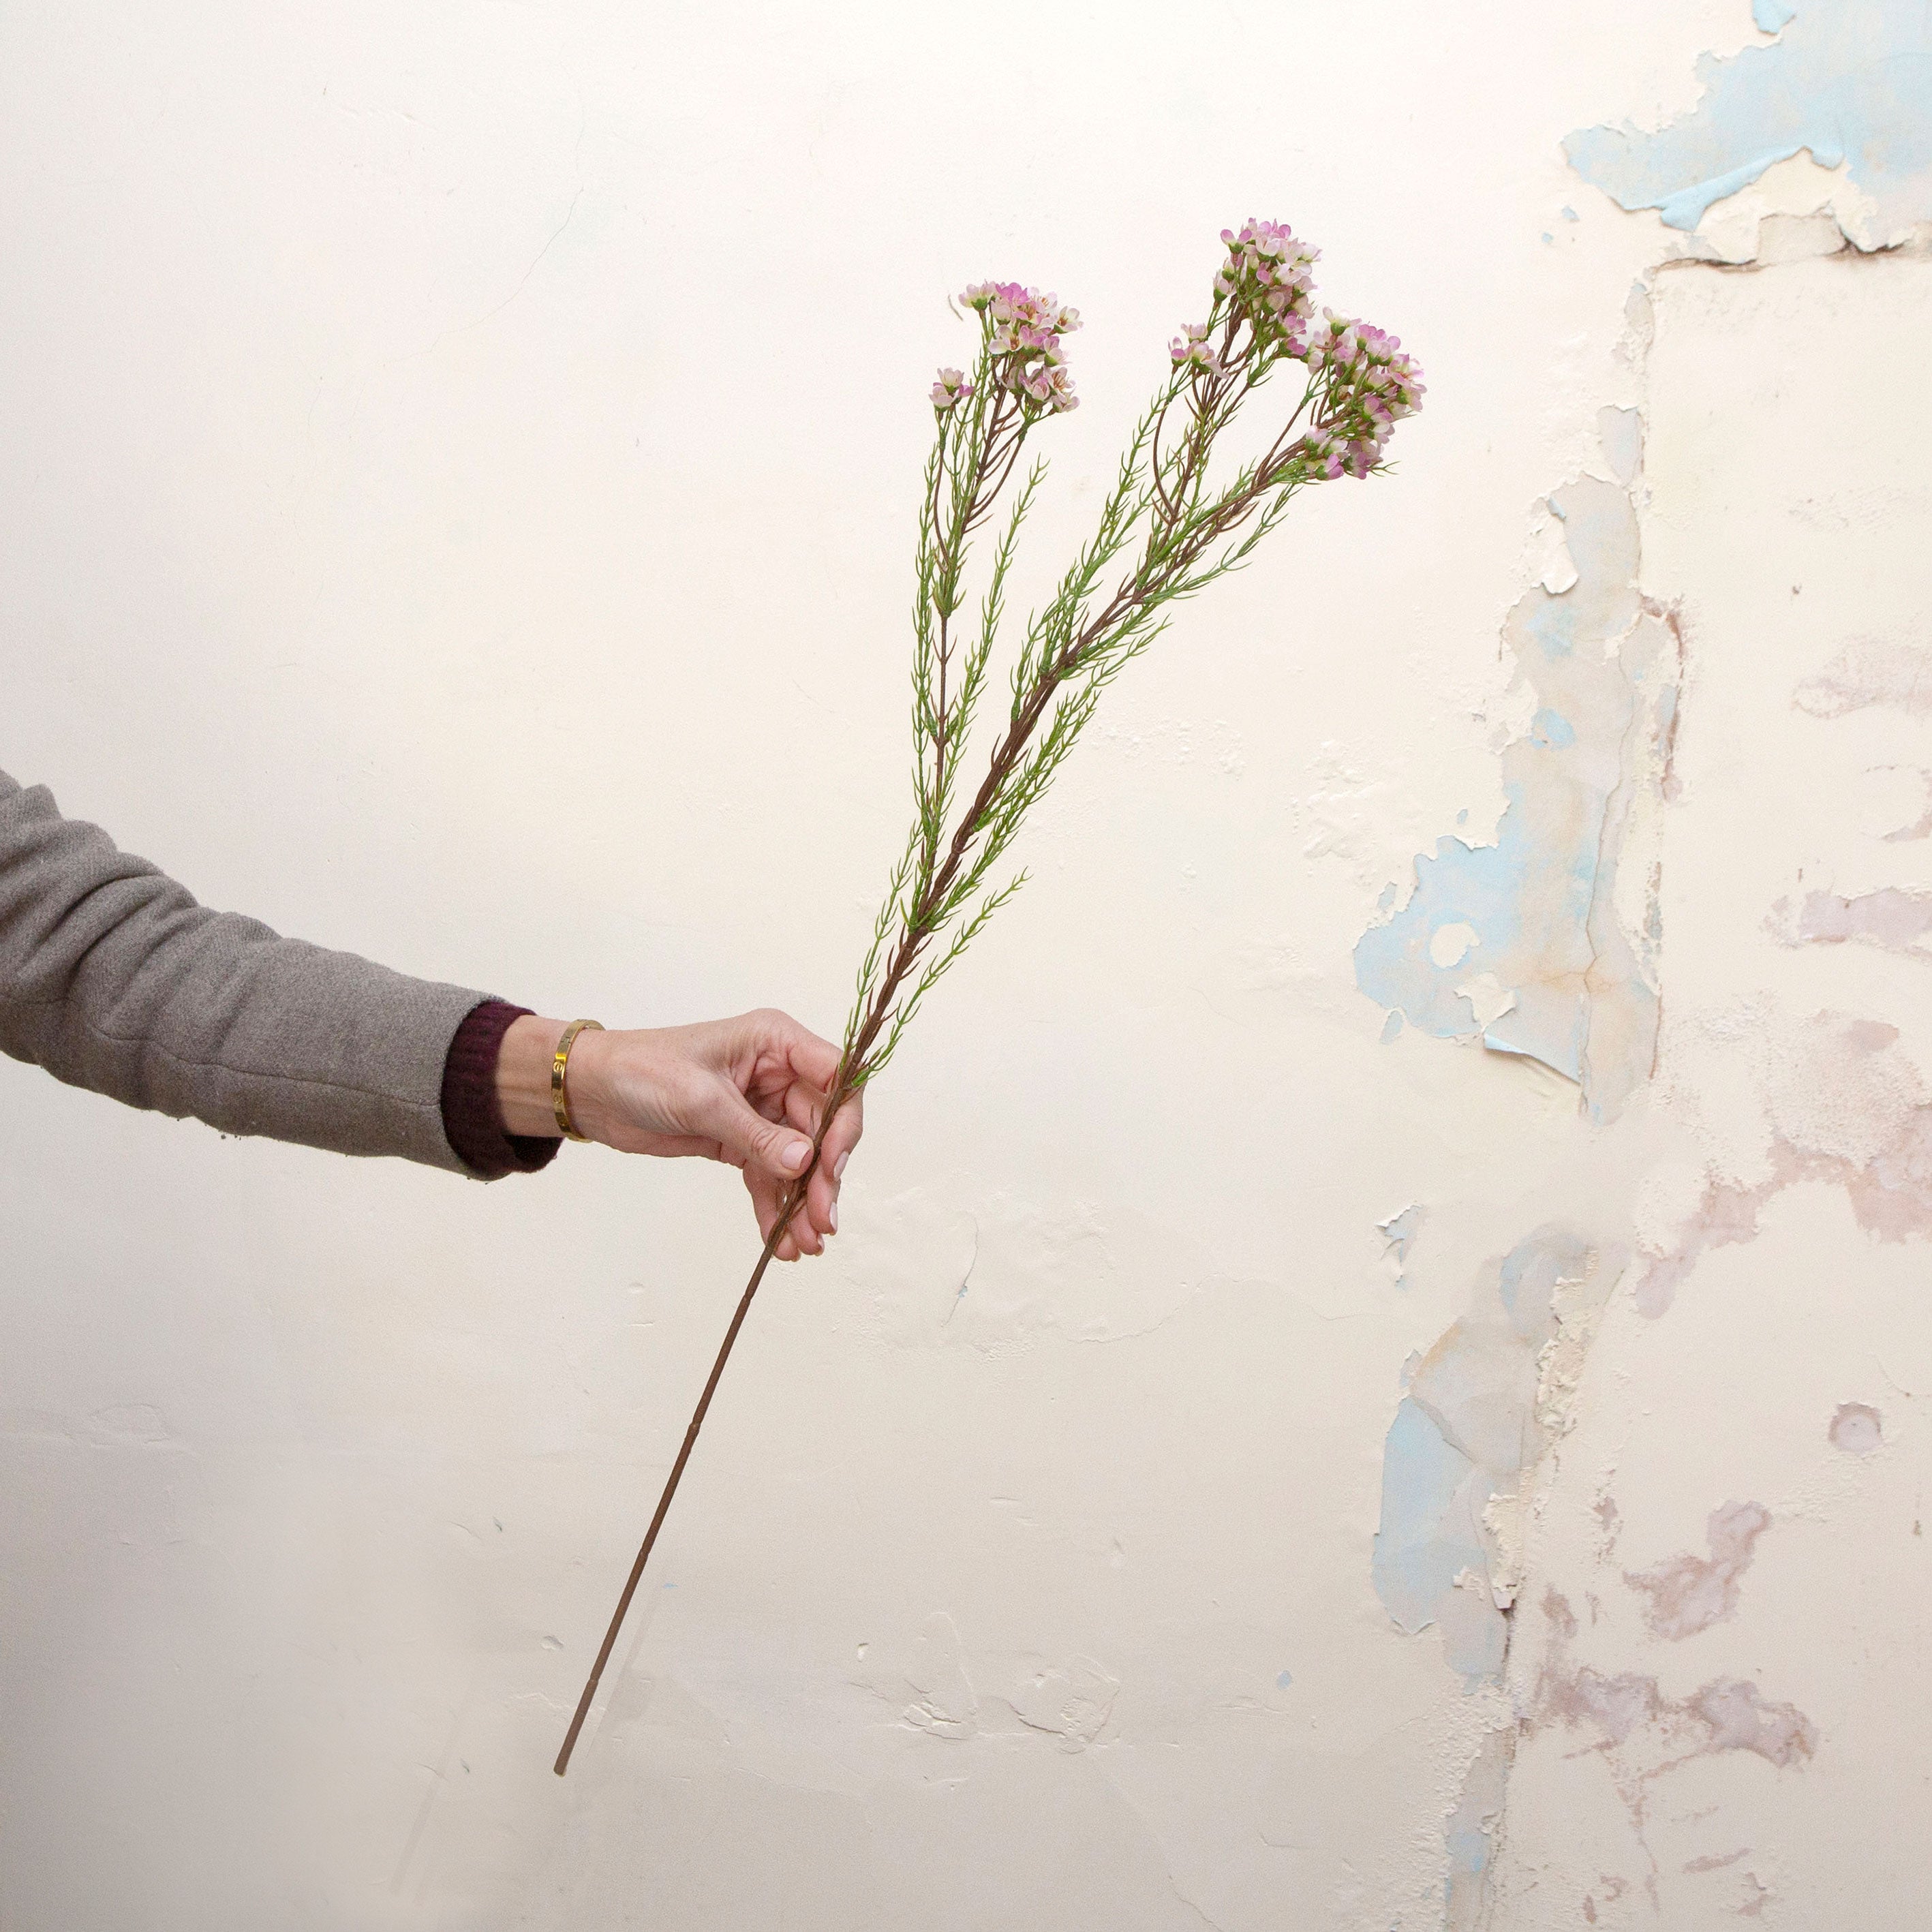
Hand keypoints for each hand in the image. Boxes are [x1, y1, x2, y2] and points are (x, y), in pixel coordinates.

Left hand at [497, 1010, 862, 1260]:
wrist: (594, 1091)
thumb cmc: (643, 1069)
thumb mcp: (702, 1099)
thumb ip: (757, 1134)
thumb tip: (805, 1163)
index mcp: (776, 1043)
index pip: (837, 1078)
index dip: (843, 1122)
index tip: (833, 1166)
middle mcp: (778, 1074)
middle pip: (822, 1128)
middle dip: (824, 1177)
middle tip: (822, 1221)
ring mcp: (762, 1109)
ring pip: (799, 1159)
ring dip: (803, 1202)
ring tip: (806, 1244)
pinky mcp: (741, 1140)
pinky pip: (769, 1176)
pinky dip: (775, 1208)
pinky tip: (779, 1242)